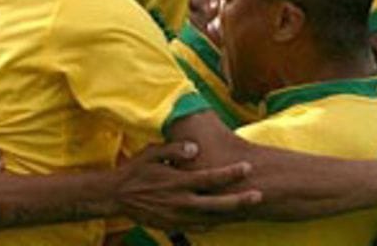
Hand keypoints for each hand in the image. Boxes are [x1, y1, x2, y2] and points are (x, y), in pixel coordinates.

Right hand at [115, 141, 260, 231]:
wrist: (116, 196)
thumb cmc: (136, 170)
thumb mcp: (152, 153)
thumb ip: (174, 150)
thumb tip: (195, 148)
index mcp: (177, 182)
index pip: (210, 178)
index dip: (231, 173)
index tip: (247, 166)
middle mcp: (180, 202)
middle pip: (217, 204)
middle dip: (240, 200)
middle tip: (259, 194)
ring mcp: (177, 217)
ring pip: (211, 219)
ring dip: (231, 214)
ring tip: (249, 208)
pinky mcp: (173, 226)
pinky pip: (199, 227)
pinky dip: (214, 223)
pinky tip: (225, 218)